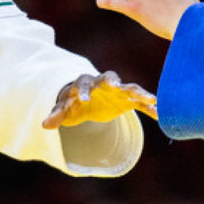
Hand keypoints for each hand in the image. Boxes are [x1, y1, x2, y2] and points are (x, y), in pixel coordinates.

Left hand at [42, 71, 157, 128]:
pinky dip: (148, 106)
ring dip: (139, 92)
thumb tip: (44, 125)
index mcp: (84, 83)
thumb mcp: (64, 110)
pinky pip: (139, 102)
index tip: (84, 100)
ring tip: (152, 98)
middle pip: (109, 77)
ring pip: (130, 87)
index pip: (83, 84)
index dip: (83, 91)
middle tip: (116, 84)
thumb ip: (57, 115)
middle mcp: (102, 83)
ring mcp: (117, 90)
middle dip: (113, 80)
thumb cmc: (73, 103)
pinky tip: (159, 113)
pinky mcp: (128, 99)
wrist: (86, 101)